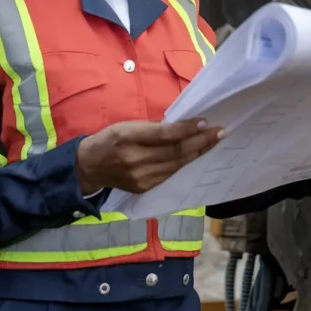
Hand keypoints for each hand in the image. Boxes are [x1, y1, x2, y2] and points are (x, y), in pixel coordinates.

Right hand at [76, 118, 224, 194]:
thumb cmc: (110, 139)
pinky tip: (197, 155)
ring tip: (214, 142)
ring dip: (198, 152)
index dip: (186, 129)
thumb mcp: (126, 125)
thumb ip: (152, 128)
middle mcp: (135, 160)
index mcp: (128, 138)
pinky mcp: (144, 188)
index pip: (164, 135)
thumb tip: (181, 126)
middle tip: (220, 132)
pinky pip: (170, 174)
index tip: (205, 122)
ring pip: (176, 165)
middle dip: (201, 141)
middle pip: (175, 151)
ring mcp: (141, 178)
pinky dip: (185, 163)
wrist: (90, 167)